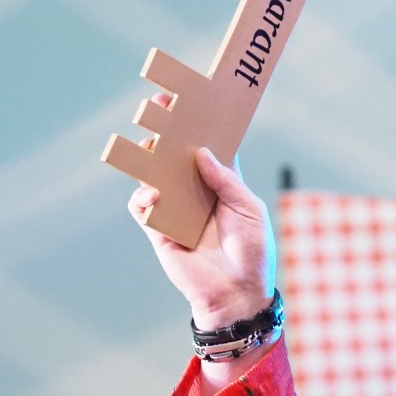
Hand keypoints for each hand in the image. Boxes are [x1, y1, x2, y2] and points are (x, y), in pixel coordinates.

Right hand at [127, 94, 275, 328]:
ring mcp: (176, 210)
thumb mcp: (249, 209)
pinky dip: (144, 196)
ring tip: (152, 143)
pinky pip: (143, 208)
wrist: (238, 293)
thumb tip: (202, 153)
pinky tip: (153, 192)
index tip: (190, 101)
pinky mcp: (160, 231)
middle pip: (176, 156)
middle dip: (167, 131)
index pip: (206, 149)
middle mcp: (196, 193)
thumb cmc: (252, 251)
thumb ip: (226, 181)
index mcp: (221, 185)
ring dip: (149, 157)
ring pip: (154, 175)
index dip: (199, 126)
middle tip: (159, 107)